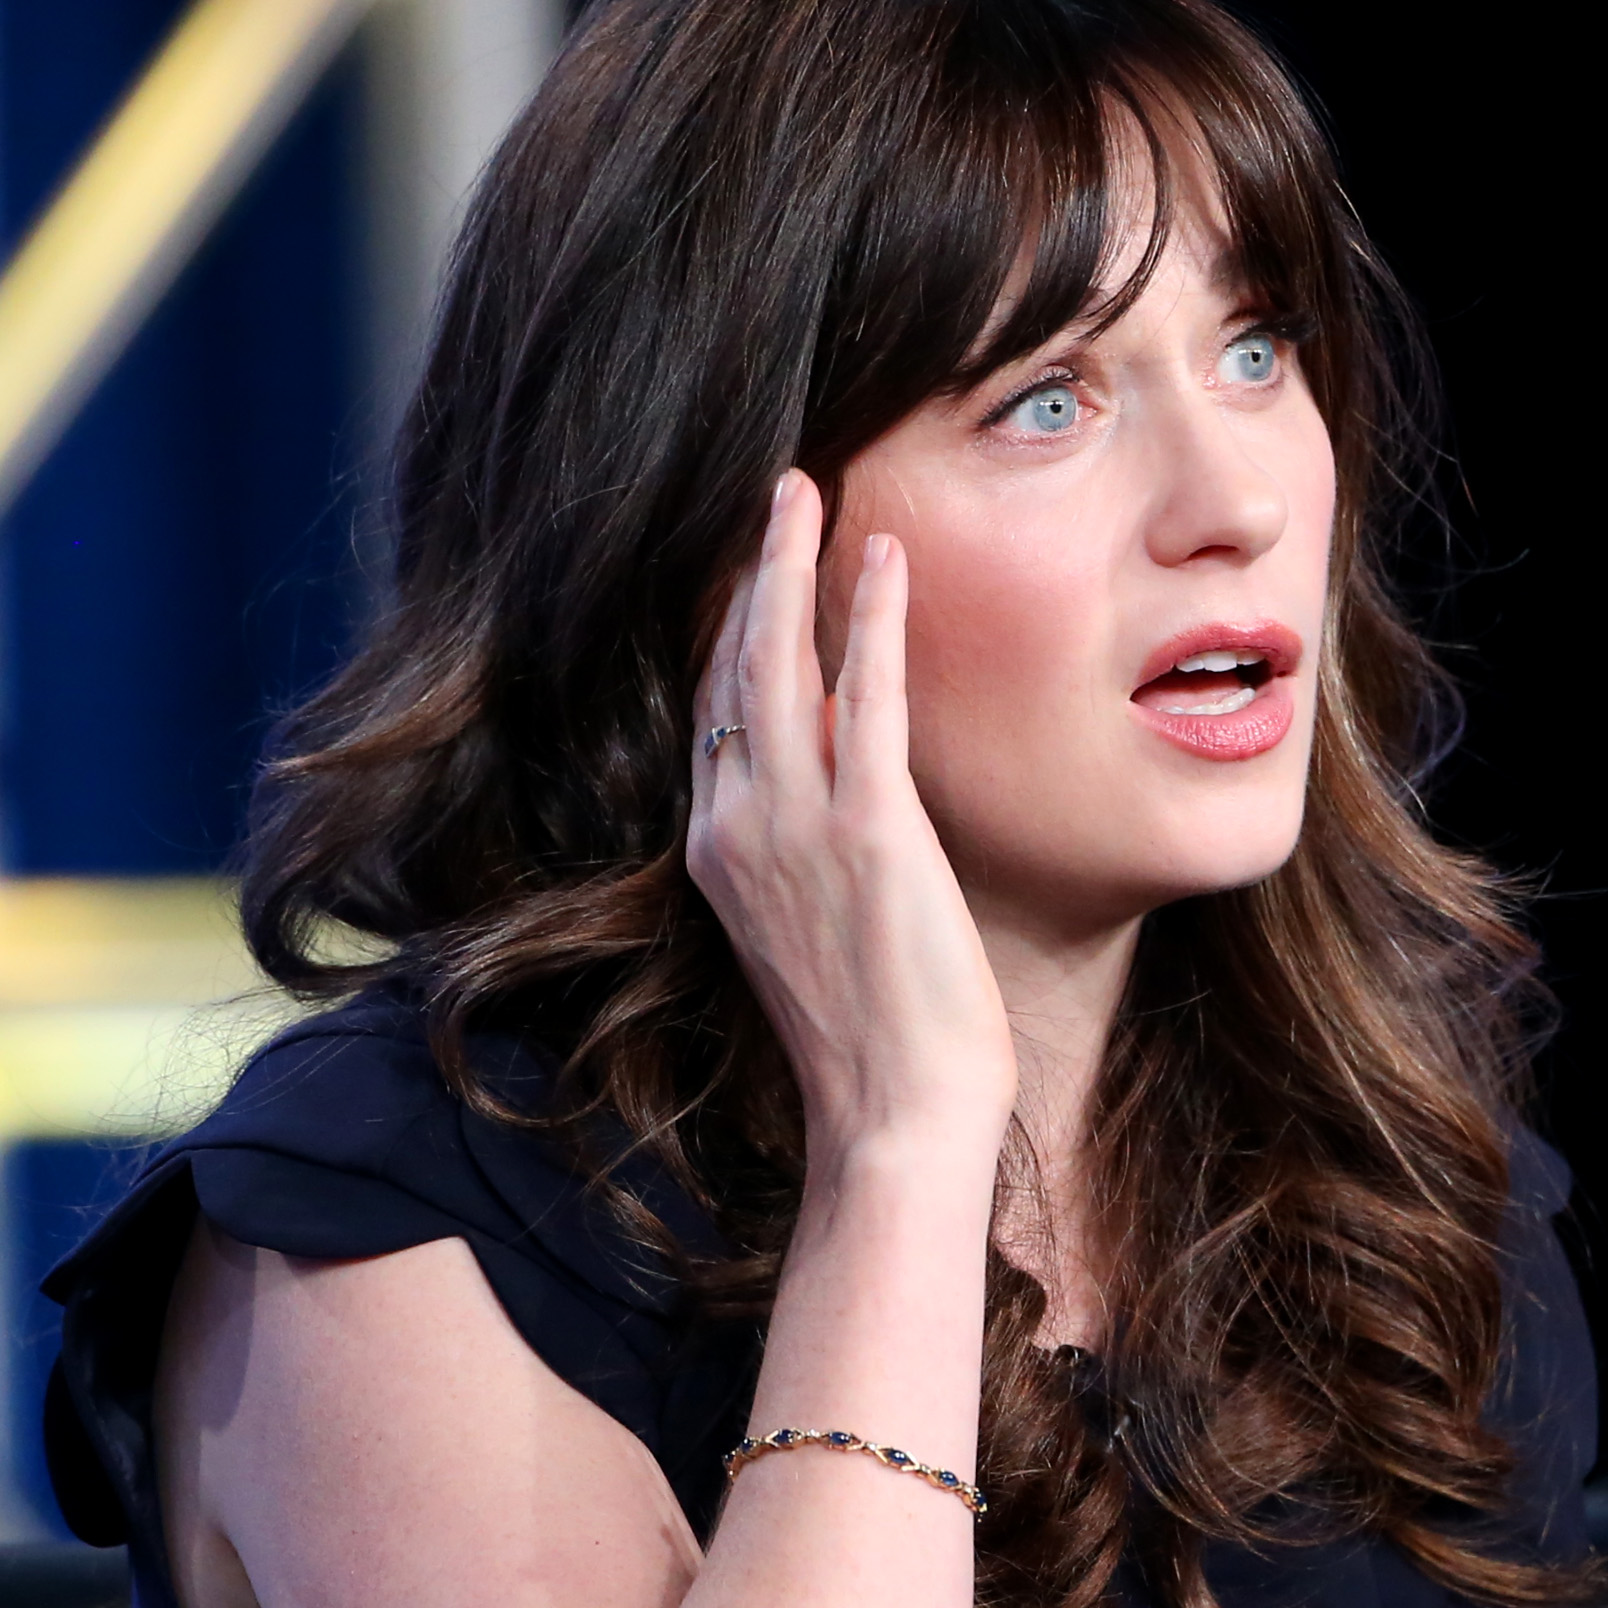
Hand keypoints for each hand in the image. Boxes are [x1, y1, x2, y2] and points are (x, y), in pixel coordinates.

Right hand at [686, 472, 1014, 1171]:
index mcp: (718, 851)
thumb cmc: (875, 1044)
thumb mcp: (817, 930)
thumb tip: (846, 791)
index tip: (752, 564)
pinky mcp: (870, 833)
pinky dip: (872, 619)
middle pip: (731, 665)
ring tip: (805, 491)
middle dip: (750, 569)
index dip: (732, 627)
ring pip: (778, 662)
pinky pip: (867, 698)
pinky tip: (883, 556)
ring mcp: (795, 826)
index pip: (714, 710)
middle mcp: (738, 826)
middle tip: (774, 490)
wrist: (893, 1117)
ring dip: (793, 565)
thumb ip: (810, 853)